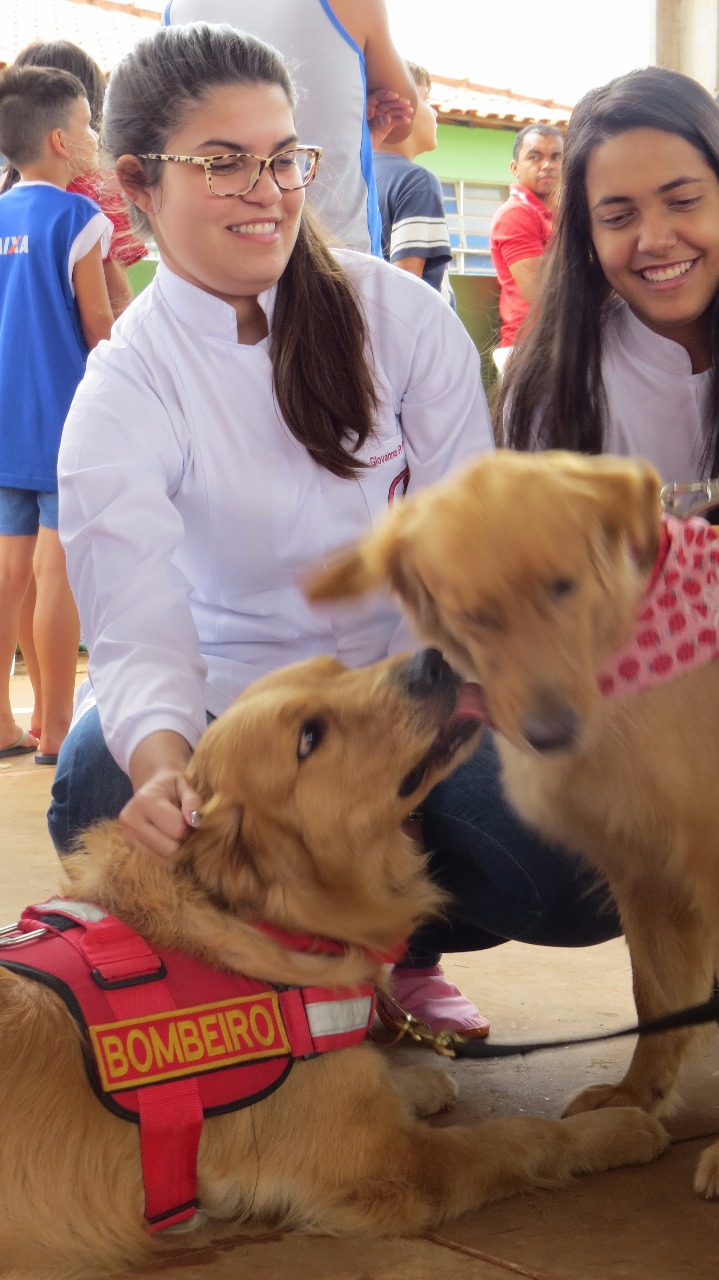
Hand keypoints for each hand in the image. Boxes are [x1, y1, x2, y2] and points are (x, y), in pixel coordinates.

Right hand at [123, 729, 200, 859]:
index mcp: (145, 801)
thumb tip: (195, 822)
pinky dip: (166, 856)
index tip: (192, 819)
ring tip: (177, 834)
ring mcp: (126, 836)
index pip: (177, 830)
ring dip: (176, 851)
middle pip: (169, 850)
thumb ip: (193, 800)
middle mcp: (130, 820)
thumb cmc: (171, 784)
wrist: (151, 784)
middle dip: (184, 842)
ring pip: (163, 860)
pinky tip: (168, 840)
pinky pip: (155, 862)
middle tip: (187, 829)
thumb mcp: (185, 784)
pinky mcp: (128, 847)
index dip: (191, 828)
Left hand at [366, 89, 413, 145]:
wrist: (361, 148)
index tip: (394, 96)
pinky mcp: (388, 124)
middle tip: (406, 103)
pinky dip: (401, 120)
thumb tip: (388, 119)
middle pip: (388, 103)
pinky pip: (396, 120)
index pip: (377, 97)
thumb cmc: (359, 136)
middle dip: (397, 103)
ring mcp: (383, 115)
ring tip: (410, 111)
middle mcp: (376, 108)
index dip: (385, 95)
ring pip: (393, 110)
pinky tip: (407, 120)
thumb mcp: (365, 130)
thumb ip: (375, 124)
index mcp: (367, 106)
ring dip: (402, 110)